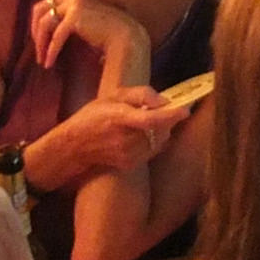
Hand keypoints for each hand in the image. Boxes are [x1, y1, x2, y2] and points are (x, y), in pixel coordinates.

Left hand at [9, 0, 145, 70]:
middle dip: (34, 33)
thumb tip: (46, 25)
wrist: (126, 37)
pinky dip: (51, 51)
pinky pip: (54, 36)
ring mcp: (74, 2)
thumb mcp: (84, 19)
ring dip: (41, 45)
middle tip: (37, 51)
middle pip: (40, 10)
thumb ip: (68, 16)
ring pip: (44, 23)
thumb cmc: (106, 32)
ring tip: (43, 60)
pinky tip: (49, 63)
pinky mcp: (75, 16)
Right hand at [44, 89, 189, 179]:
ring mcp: (128, 155)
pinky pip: (153, 150)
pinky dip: (156, 140)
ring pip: (160, 141)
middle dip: (170, 119)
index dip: (171, 115)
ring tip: (153, 120)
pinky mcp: (129, 164)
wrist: (74, 146)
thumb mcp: (113, 96)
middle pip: (160, 130)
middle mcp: (125, 139)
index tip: (185, 109)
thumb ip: (141, 94)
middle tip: (168, 109)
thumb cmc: (93, 116)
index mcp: (120, 118)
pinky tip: (145, 133)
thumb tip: (164, 100)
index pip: (151, 120)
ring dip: (164, 130)